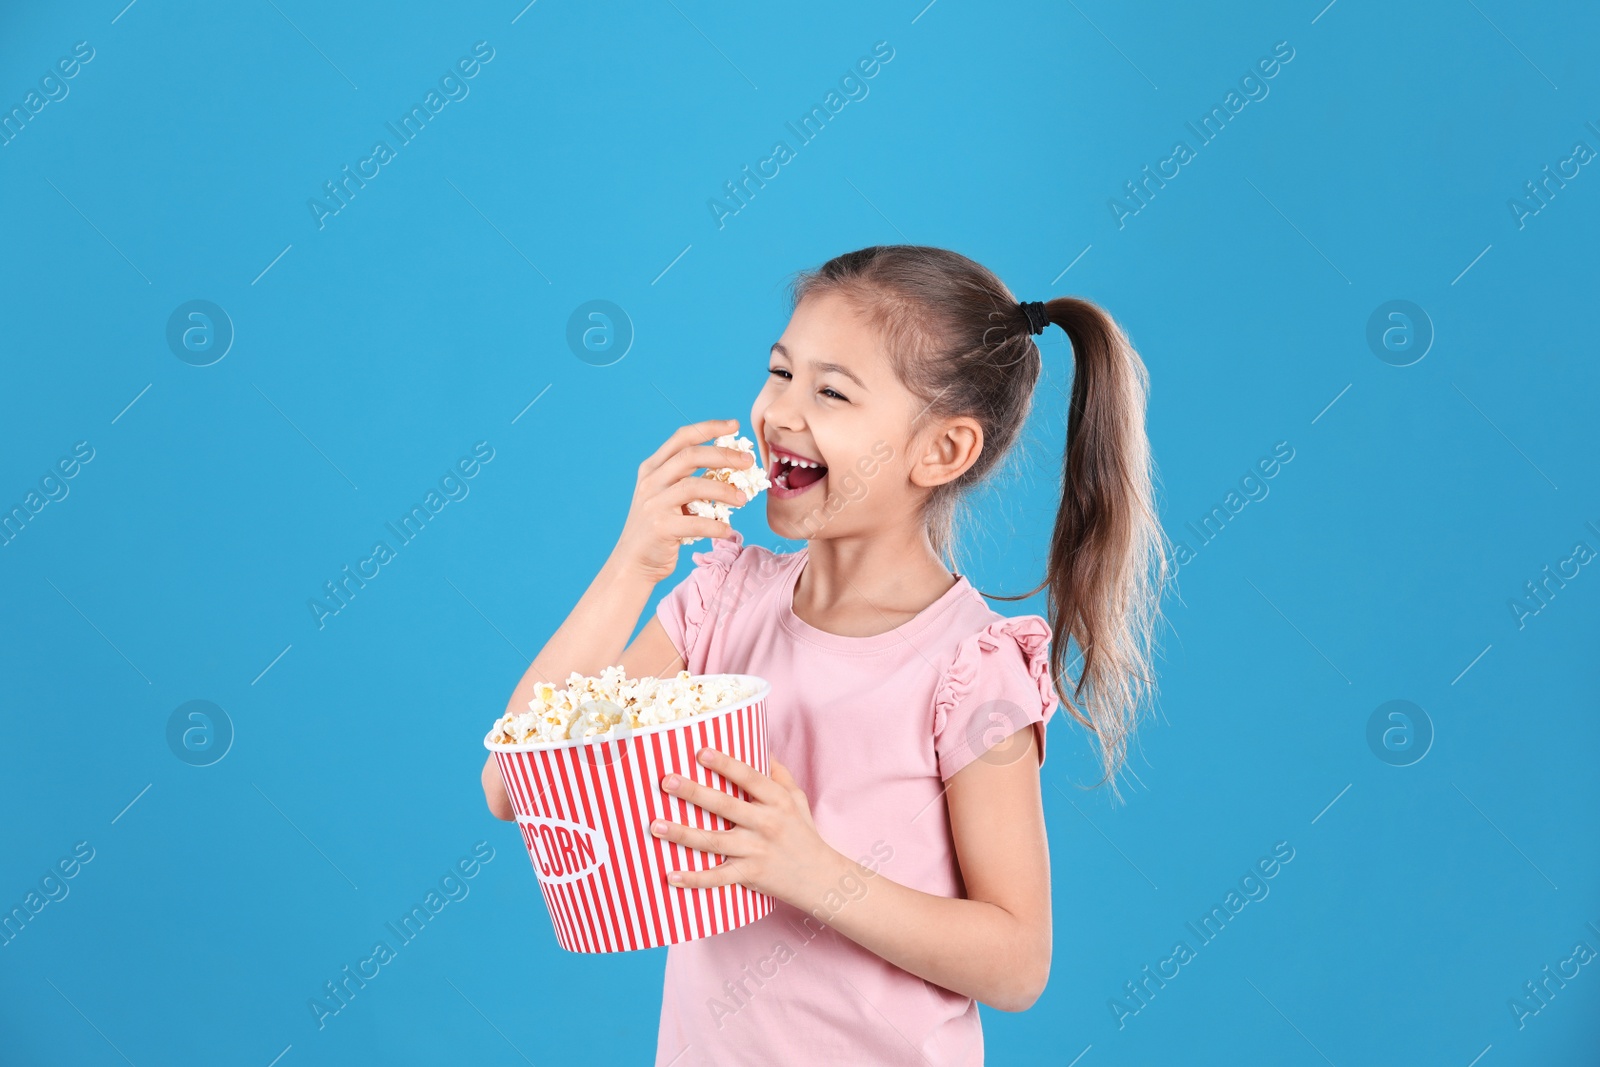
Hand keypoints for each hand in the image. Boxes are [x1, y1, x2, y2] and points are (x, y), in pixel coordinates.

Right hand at [613, 418, 755, 583]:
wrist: (633, 561)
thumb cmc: (659, 527)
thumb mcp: (666, 496)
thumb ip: (689, 480)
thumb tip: (732, 469)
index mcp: (652, 468)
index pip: (682, 437)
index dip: (709, 427)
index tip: (735, 426)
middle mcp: (651, 481)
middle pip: (690, 456)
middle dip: (723, 455)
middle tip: (748, 462)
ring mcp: (653, 504)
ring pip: (694, 486)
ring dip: (724, 490)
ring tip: (743, 499)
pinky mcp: (661, 528)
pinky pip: (696, 522)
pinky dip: (717, 526)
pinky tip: (728, 529)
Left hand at [651, 748, 838, 909]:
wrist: (820, 877)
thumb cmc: (803, 832)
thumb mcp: (796, 797)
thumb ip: (777, 772)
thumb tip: (760, 744)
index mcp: (776, 800)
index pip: (748, 777)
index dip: (725, 764)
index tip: (700, 752)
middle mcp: (766, 823)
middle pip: (725, 806)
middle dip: (693, 792)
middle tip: (666, 781)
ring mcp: (756, 851)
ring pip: (714, 842)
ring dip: (683, 834)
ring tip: (655, 826)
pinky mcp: (750, 875)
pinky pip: (718, 878)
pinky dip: (695, 879)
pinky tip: (672, 876)